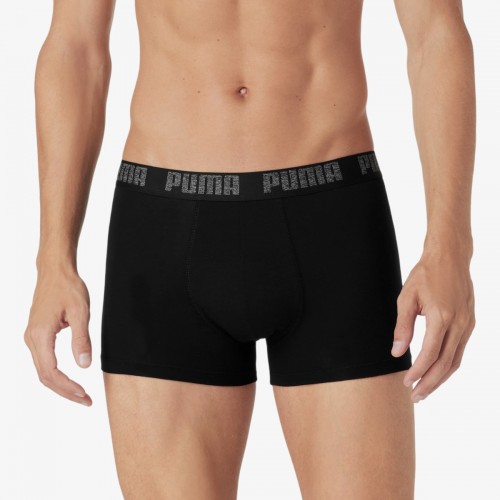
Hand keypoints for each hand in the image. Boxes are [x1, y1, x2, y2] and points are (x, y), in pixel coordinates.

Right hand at [24, 268, 92, 405]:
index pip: (50, 372)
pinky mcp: (37, 335)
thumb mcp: (81, 312)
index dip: (67, 387)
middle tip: (86, 400)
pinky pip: (44, 361)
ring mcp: (32, 337)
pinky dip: (56, 374)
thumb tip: (84, 365)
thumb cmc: (68, 287)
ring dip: (61, 384)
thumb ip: (82, 339)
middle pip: (45, 376)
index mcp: (40, 335)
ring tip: (81, 394)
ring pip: (43, 370)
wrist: (55, 271)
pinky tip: (70, 379)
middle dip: (65, 391)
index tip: (84, 395)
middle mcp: (31, 339)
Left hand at [391, 251, 475, 402]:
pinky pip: (460, 350)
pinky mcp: (470, 323)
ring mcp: (468, 324)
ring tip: (425, 390)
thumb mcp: (406, 298)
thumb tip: (397, 353)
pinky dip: (448, 365)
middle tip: (415, 396)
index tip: (406, 383)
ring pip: (455, 360)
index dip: (418, 372)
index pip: (430, 354)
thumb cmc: (425, 275)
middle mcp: (459, 323)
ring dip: (440, 378)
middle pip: (445, 363)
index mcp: (441, 316)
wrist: (450, 258)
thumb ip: (402, 327)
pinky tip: (437, 372)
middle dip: (430, 383)